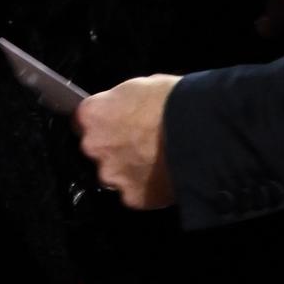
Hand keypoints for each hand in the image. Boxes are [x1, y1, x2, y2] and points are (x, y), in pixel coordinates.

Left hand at [75, 74, 180, 208]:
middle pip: (97, 151)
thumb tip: (119, 108)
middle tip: (140, 142)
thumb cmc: (173, 102)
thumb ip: (119, 102)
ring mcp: (112, 175)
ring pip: (114, 175)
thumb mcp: (139, 87)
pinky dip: (146, 187)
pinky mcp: (131, 197)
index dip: (101, 123)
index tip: (113, 124)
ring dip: (129, 169)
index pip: (82, 121)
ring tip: (156, 159)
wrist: (201, 130)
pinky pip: (134, 193)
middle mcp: (94, 147)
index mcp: (92, 115)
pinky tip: (163, 174)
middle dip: (114, 148)